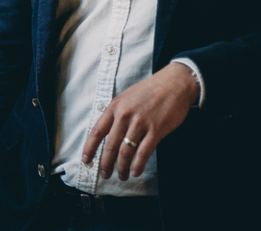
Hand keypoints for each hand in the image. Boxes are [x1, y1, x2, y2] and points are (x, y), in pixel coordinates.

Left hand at [81, 62, 198, 180]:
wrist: (174, 84)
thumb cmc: (150, 91)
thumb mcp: (126, 97)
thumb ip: (116, 113)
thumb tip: (107, 133)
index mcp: (115, 106)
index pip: (97, 131)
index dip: (89, 148)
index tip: (86, 160)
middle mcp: (125, 115)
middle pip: (110, 145)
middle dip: (105, 163)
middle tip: (105, 174)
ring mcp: (140, 122)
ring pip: (125, 151)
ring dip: (122, 167)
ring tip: (122, 176)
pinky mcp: (156, 129)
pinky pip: (144, 152)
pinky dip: (138, 165)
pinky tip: (135, 172)